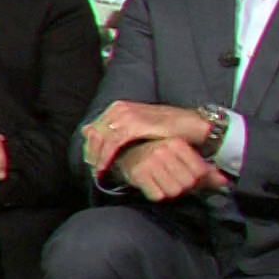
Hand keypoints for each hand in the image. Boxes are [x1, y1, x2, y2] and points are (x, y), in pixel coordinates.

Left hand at [83, 101, 208, 176]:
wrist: (190, 124)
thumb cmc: (166, 128)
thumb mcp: (138, 128)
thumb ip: (117, 130)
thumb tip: (87, 131)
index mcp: (118, 108)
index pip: (94, 128)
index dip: (90, 146)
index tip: (90, 162)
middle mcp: (120, 109)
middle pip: (94, 133)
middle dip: (91, 152)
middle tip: (91, 169)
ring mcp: (127, 114)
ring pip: (101, 138)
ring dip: (96, 156)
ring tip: (97, 171)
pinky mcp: (135, 124)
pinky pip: (113, 142)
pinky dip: (106, 155)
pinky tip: (104, 167)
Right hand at [114, 138, 227, 202]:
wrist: (124, 152)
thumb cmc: (157, 154)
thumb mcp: (181, 156)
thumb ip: (204, 170)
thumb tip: (224, 182)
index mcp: (176, 143)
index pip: (199, 172)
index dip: (195, 178)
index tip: (185, 174)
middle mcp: (163, 150)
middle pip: (187, 183)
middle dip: (182, 185)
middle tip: (172, 178)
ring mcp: (149, 162)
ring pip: (173, 191)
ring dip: (169, 190)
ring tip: (162, 181)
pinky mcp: (138, 174)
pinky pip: (157, 195)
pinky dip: (156, 193)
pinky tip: (151, 184)